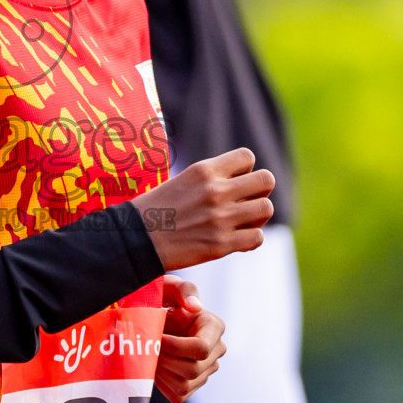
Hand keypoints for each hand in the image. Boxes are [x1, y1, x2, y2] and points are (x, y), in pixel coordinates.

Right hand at [131, 148, 275, 271]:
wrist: (135, 238)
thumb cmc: (156, 209)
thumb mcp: (184, 180)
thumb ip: (212, 178)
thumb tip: (240, 180)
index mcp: (204, 170)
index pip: (248, 157)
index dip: (246, 171)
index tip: (233, 183)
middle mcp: (215, 191)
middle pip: (267, 180)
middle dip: (260, 191)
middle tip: (245, 202)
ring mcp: (220, 218)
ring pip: (266, 208)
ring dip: (258, 217)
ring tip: (242, 223)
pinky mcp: (221, 244)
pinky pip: (257, 237)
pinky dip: (250, 240)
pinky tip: (236, 241)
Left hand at [154, 276, 225, 402]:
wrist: (154, 318)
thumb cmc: (163, 299)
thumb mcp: (171, 286)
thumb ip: (184, 290)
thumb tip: (195, 306)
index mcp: (214, 327)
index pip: (201, 349)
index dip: (175, 347)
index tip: (157, 337)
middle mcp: (216, 351)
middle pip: (192, 370)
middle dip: (165, 360)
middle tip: (148, 347)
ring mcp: (206, 371)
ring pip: (184, 384)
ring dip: (161, 372)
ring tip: (150, 354)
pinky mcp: (192, 386)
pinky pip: (178, 394)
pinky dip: (162, 383)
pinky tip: (155, 366)